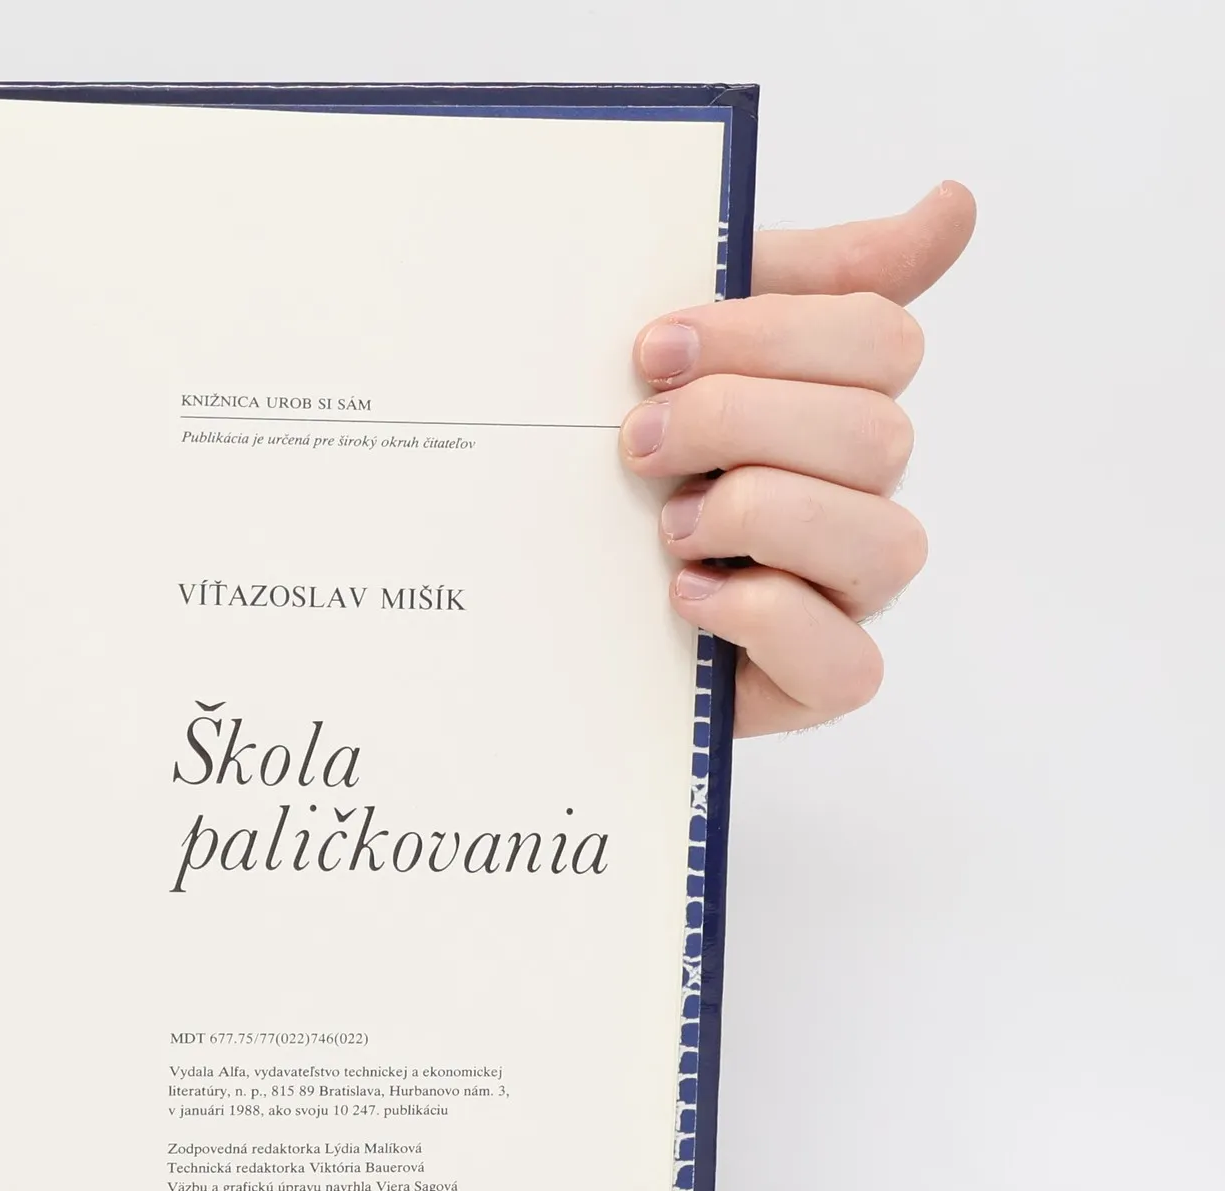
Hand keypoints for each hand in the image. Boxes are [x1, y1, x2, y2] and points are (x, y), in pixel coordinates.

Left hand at [622, 182, 976, 735]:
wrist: (536, 585)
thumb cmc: (622, 460)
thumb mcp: (691, 349)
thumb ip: (812, 276)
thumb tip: (956, 204)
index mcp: (840, 402)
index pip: (880, 339)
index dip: (771, 334)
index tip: (654, 349)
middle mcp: (860, 496)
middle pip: (879, 434)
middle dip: (741, 423)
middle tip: (638, 440)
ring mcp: (846, 593)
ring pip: (882, 541)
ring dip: (759, 516)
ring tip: (665, 526)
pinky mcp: (810, 683)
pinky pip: (846, 664)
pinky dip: (764, 620)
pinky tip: (687, 593)